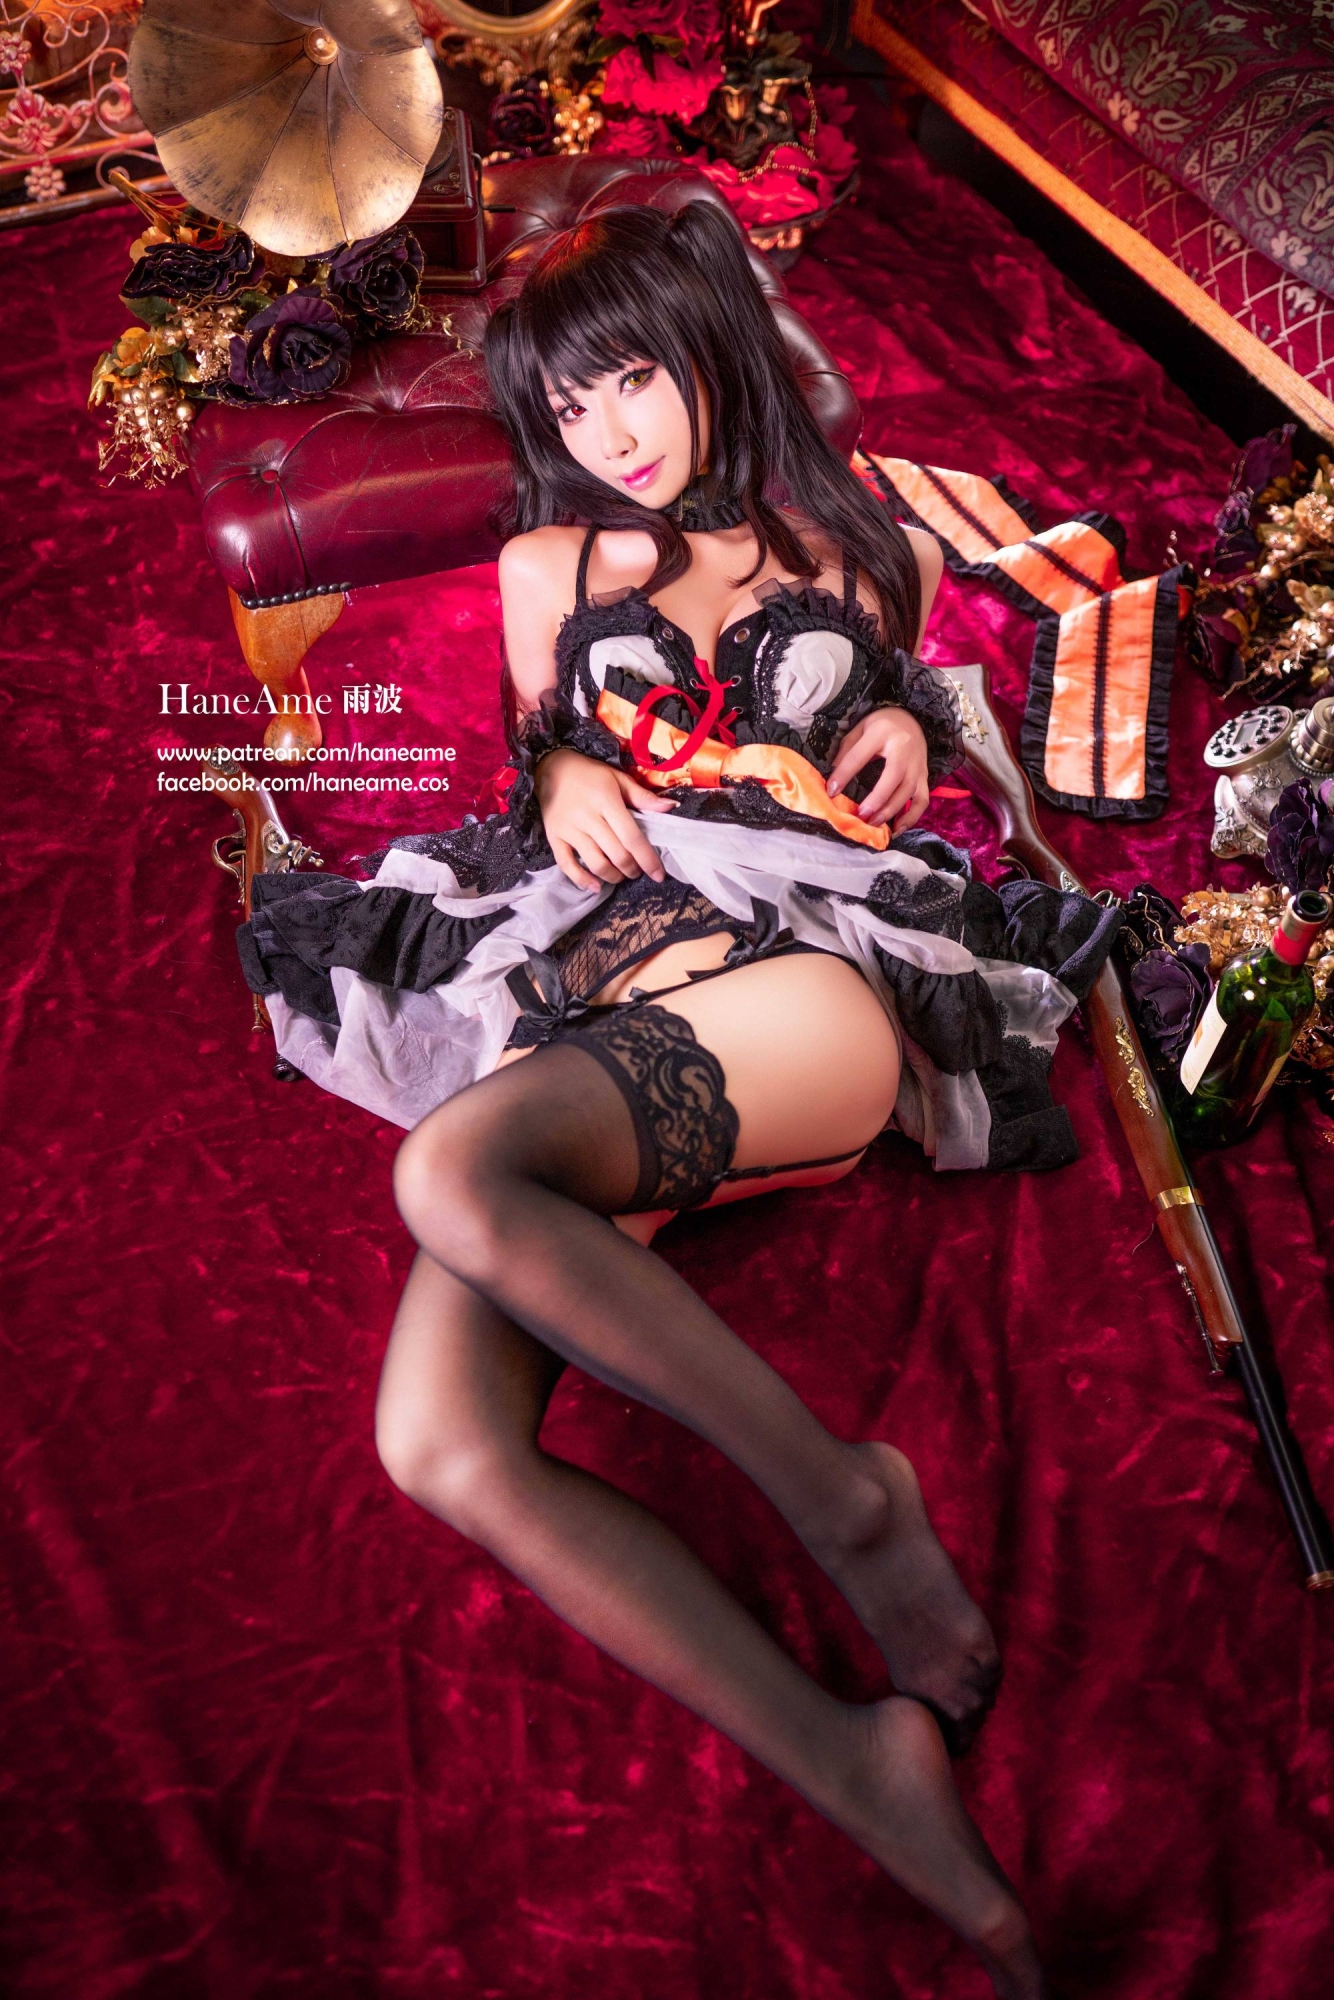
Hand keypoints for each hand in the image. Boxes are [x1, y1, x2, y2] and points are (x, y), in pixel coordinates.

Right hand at [536, 748, 674, 890]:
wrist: (550, 767)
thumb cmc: (589, 774)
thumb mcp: (617, 778)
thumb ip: (643, 796)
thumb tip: (671, 807)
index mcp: (606, 801)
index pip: (632, 837)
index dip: (648, 859)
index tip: (659, 874)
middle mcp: (587, 817)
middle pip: (616, 854)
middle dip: (632, 869)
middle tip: (638, 871)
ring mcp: (569, 829)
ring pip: (595, 863)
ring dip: (613, 876)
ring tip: (621, 876)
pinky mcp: (554, 837)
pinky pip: (566, 864)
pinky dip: (582, 880)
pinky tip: (596, 887)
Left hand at [825, 708, 929, 830]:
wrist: (911, 718)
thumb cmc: (881, 725)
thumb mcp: (860, 728)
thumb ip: (847, 751)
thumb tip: (833, 779)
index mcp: (882, 732)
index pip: (860, 755)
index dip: (844, 774)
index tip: (831, 791)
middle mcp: (903, 748)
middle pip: (893, 777)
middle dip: (877, 799)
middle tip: (861, 815)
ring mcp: (917, 764)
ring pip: (908, 791)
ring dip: (891, 811)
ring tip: (874, 825)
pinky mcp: (924, 776)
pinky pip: (922, 800)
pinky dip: (911, 817)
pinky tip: (896, 829)